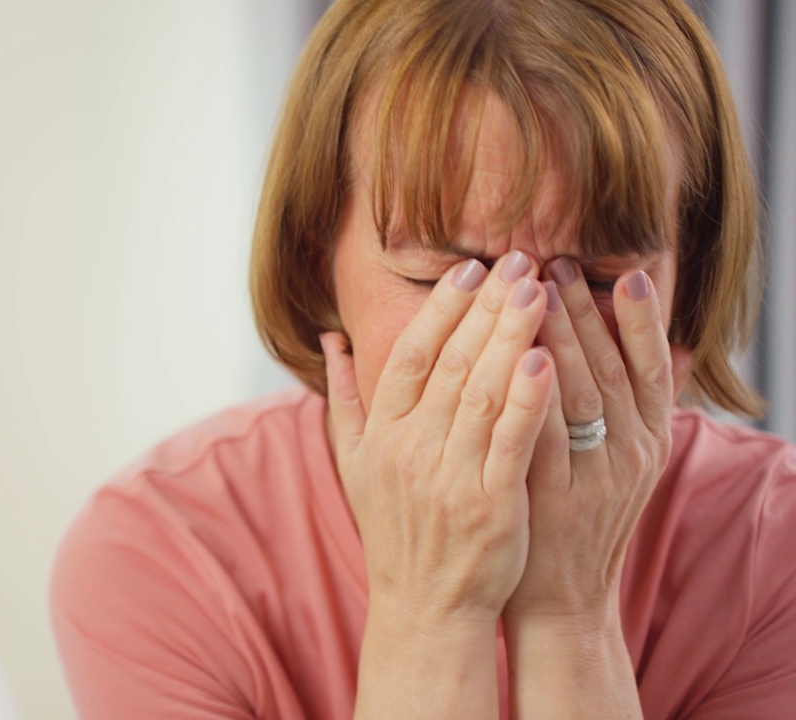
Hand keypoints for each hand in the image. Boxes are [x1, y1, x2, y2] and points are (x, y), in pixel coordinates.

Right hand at [322, 252, 556, 623]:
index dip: (440, 309)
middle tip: (518, 260)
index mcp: (382, 434)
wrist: (425, 607)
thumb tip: (331, 339)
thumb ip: (344, 398)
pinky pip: (511, 444)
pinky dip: (528, 401)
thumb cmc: (396, 528)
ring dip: (511, 337)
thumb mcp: (355, 463)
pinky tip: (547, 360)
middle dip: (487, 308)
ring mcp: (450, 478)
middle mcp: (410, 449)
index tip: (470, 269)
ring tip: (540, 290)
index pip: (411, 356)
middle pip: (452, 363)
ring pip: (483, 393)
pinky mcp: (491, 507)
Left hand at [504, 259, 692, 621]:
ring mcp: (592, 478)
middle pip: (608, 367)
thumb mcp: (619, 464)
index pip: (648, 366)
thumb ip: (628, 406)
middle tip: (554, 261)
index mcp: (649, 442)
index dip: (638, 317)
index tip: (620, 270)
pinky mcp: (552, 497)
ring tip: (533, 288)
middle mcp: (629, 455)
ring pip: (578, 392)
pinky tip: (514, 353)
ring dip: (555, 336)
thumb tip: (653, 341)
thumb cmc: (576, 518)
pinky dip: (529, 391)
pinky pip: (540, 433)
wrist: (559, 599)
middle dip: (581, 310)